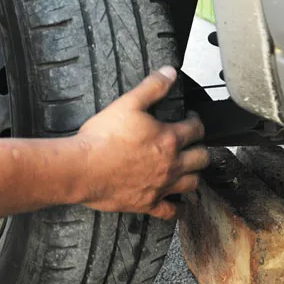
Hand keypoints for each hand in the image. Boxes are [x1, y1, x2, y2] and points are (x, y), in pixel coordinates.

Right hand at [76, 66, 208, 219]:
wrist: (82, 168)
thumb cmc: (102, 137)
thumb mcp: (127, 103)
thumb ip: (152, 87)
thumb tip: (170, 72)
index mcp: (168, 138)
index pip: (196, 129)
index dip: (196, 121)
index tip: (190, 118)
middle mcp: (171, 164)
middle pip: (201, 158)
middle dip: (200, 148)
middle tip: (193, 143)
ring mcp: (160, 186)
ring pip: (192, 184)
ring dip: (194, 175)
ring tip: (188, 169)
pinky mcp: (147, 203)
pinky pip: (170, 211)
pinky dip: (176, 208)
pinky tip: (175, 203)